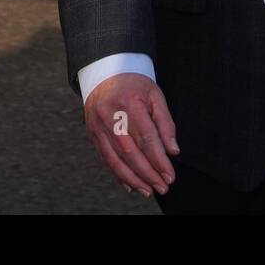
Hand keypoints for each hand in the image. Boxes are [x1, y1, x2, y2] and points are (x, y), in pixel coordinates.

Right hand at [83, 73, 178, 197]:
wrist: (105, 73)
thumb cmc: (135, 85)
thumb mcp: (155, 96)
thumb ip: (165, 123)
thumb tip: (173, 151)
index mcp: (129, 104)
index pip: (147, 138)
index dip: (159, 160)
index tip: (170, 175)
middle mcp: (110, 116)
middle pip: (130, 152)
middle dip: (148, 174)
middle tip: (162, 187)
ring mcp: (98, 126)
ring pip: (116, 160)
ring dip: (133, 179)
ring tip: (148, 191)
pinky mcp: (92, 134)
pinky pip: (105, 159)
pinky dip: (118, 174)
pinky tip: (130, 185)